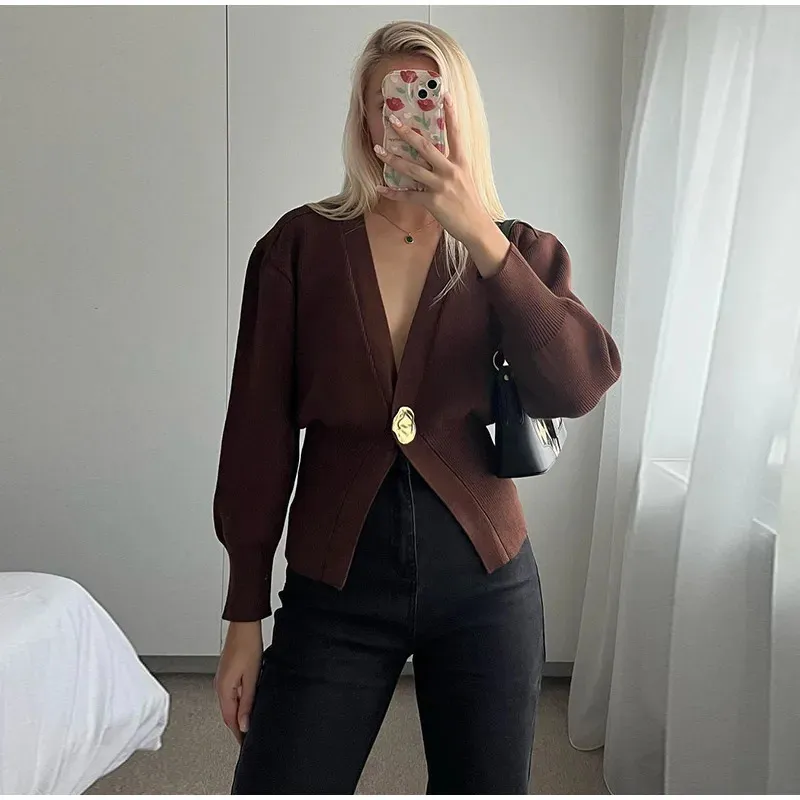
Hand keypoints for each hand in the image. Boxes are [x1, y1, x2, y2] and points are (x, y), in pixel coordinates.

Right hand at [214, 621, 262, 743]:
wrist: (244, 625)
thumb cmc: (248, 645)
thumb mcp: (252, 677)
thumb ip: (247, 702)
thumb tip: (244, 723)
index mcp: (224, 689)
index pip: (230, 720)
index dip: (238, 734)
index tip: (244, 744)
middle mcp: (220, 685)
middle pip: (228, 713)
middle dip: (237, 726)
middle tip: (247, 737)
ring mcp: (222, 678)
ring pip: (229, 703)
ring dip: (237, 714)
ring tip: (247, 722)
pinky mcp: (226, 672)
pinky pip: (230, 693)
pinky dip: (237, 701)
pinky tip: (245, 701)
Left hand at [374, 95, 495, 248]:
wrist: (477, 227)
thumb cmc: (470, 204)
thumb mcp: (466, 179)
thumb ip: (453, 166)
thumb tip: (439, 155)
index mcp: (461, 163)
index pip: (456, 134)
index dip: (451, 114)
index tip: (445, 95)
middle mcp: (450, 171)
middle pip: (425, 147)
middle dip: (407, 133)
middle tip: (393, 120)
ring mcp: (441, 186)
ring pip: (412, 169)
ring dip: (393, 159)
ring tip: (378, 150)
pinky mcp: (433, 202)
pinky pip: (409, 196)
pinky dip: (393, 193)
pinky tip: (381, 188)